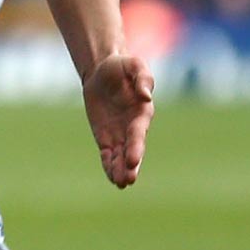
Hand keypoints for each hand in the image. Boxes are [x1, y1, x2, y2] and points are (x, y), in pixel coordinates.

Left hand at [82, 52, 153, 187]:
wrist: (104, 69)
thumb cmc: (123, 66)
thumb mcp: (133, 65)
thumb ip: (142, 79)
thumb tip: (146, 96)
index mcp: (141, 112)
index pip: (137, 133)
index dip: (135, 147)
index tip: (133, 160)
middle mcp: (132, 127)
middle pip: (132, 149)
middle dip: (130, 164)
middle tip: (128, 180)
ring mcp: (120, 133)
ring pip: (121, 156)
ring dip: (120, 169)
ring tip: (120, 184)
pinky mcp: (106, 137)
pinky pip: (109, 154)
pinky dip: (110, 165)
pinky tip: (112, 177)